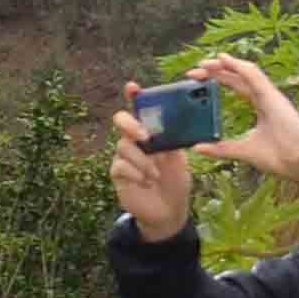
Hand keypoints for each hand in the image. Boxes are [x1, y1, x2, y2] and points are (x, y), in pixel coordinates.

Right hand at [108, 88, 197, 239]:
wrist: (170, 210)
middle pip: (121, 120)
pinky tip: (146, 182)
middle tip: (145, 136)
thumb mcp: (179, 159)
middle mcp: (135, 140)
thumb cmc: (176, 180)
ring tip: (155, 175)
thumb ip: (173, 141)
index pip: (140, 109)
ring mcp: (124, 156)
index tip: (133, 87)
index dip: (134, 96)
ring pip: (123, 146)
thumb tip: (174, 124)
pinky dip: (136, 173)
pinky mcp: (118, 173)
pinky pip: (120, 166)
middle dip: (131, 124)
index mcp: (151, 132)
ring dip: (142, 161)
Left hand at [191, 54, 298, 199]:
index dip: (217, 79)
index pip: (236, 84)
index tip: (197, 80)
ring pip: (245, 71)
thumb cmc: (278, 156)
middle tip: (193, 71)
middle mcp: (264, 96)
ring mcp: (270, 95)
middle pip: (237, 76)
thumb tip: (197, 147)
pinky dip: (239, 66)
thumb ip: (221, 148)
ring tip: (204, 63)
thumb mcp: (243, 150)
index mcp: (260, 105)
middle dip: (215, 70)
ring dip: (224, 65)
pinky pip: (254, 76)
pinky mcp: (273, 97)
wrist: (298, 163)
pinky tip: (224, 60)